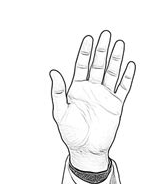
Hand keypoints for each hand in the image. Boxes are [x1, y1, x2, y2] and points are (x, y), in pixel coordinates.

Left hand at [50, 31, 134, 170]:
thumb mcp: (60, 112)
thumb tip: (53, 73)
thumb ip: (58, 92)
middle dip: (101, 50)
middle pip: (98, 66)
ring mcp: (104, 96)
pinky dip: (127, 77)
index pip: (81, 67)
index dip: (85, 53)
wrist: (85, 149)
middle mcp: (91, 90)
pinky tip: (130, 65)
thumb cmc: (71, 133)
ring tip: (118, 44)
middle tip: (105, 34)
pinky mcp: (115, 105)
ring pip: (111, 73)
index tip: (88, 39)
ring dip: (115, 59)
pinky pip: (123, 88)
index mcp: (76, 91)